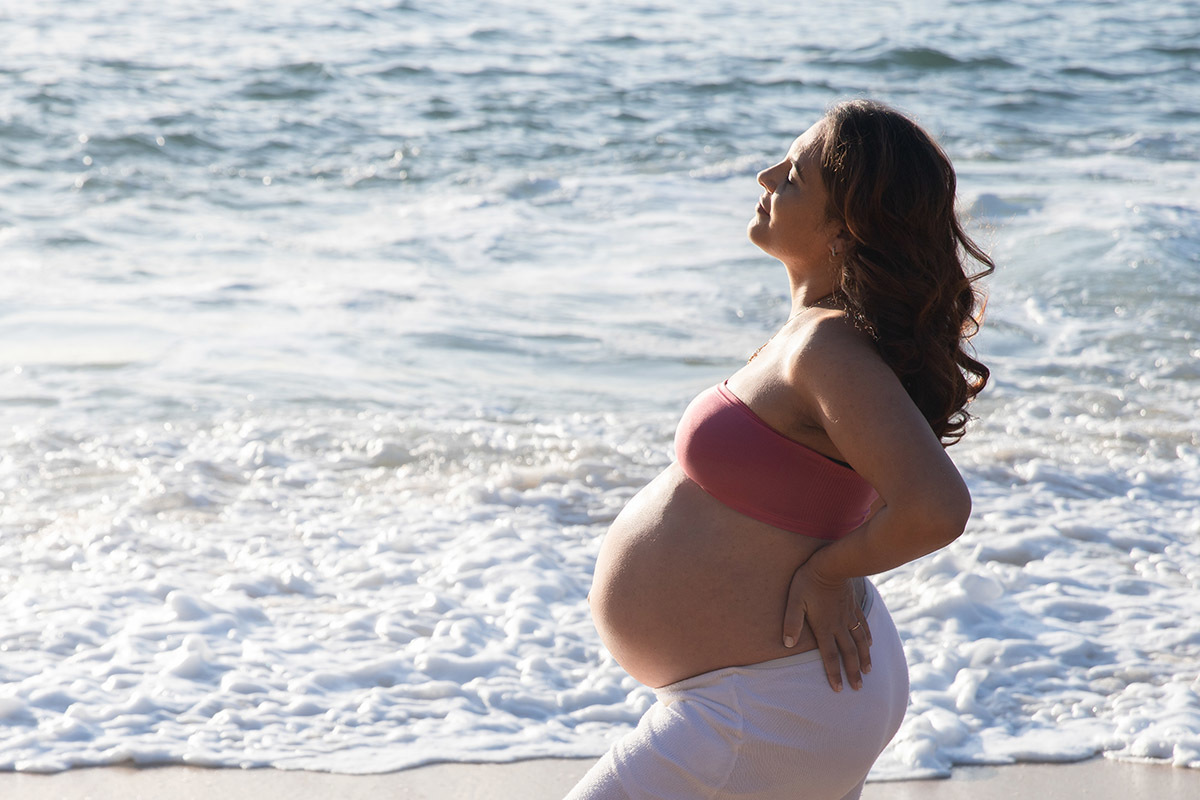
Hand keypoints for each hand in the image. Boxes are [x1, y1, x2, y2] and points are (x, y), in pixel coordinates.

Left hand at [782, 561, 871, 691]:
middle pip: (848, 653)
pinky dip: (867, 637)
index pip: (830, 656)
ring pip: (859, 642)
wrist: (832, 563)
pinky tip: (871, 643)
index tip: (839, 689)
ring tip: (868, 671)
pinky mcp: (854, 606)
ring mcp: (849, 616)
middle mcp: (839, 625)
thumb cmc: (808, 581)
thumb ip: (791, 623)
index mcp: (824, 627)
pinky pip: (863, 625)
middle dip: (853, 672)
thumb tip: (787, 644)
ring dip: (864, 658)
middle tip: (858, 688)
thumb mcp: (794, 601)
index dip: (834, 674)